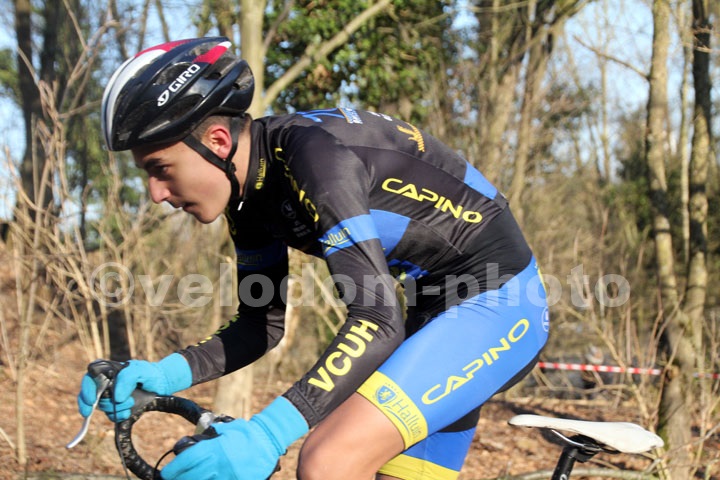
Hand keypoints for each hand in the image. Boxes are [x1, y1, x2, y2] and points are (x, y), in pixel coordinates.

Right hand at [77, 353, 191, 421]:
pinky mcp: (117, 408)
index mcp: (107, 372)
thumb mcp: (140, 370)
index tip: (91, 401)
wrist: (161, 384)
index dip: (86, 391)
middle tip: (119, 403)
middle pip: (92, 397)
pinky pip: (111, 416)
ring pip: (103, 408)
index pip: (88, 380)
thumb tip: (116, 397)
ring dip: (116, 409)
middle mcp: (105, 385)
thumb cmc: (149, 374)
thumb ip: (127, 379)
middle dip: (105, 403)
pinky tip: (128, 413)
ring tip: (131, 402)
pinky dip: (118, 416)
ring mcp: (110, 397)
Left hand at [161, 397, 308, 479]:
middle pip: (192, 476)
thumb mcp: (226, 430)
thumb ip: (210, 437)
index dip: (174, 468)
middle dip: (180, 478)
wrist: (269, 441)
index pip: (188, 460)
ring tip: (188, 479)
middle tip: (173, 479)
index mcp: (216, 448)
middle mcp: (220, 463)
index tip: (166, 473)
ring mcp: (229, 476)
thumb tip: (194, 444)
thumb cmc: (247, 433)